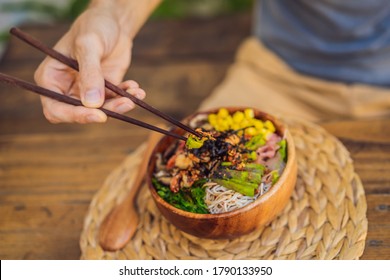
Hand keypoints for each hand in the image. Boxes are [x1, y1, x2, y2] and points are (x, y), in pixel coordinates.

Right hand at [34, 5, 144, 123]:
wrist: (113, 23)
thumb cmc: (94, 27)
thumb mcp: (89, 45)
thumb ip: (90, 73)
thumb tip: (92, 103)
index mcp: (51, 79)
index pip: (56, 109)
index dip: (75, 116)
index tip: (99, 115)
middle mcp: (66, 89)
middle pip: (81, 113)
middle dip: (105, 111)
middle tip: (126, 103)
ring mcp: (85, 92)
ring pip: (101, 110)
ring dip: (120, 105)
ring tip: (136, 94)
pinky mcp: (104, 91)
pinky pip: (114, 102)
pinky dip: (127, 97)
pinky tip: (135, 88)